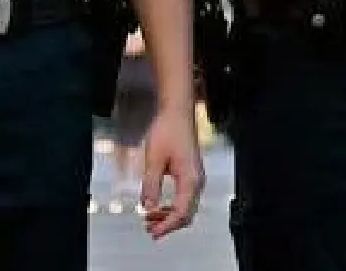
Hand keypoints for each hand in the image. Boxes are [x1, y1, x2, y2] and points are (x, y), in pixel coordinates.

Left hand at [138, 104, 203, 238]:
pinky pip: (184, 197)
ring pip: (186, 207)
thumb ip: (151, 185)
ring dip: (169, 216)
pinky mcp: (191, 173)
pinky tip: (158, 206)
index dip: (167, 226)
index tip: (152, 233)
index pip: (181, 212)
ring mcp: (196, 177)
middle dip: (168, 224)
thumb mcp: (153, 159)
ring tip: (149, 219)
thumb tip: (148, 208)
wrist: (177, 112)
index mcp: (190, 179)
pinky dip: (172, 206)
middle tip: (149, 229)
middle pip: (187, 213)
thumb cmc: (167, 131)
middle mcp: (197, 181)